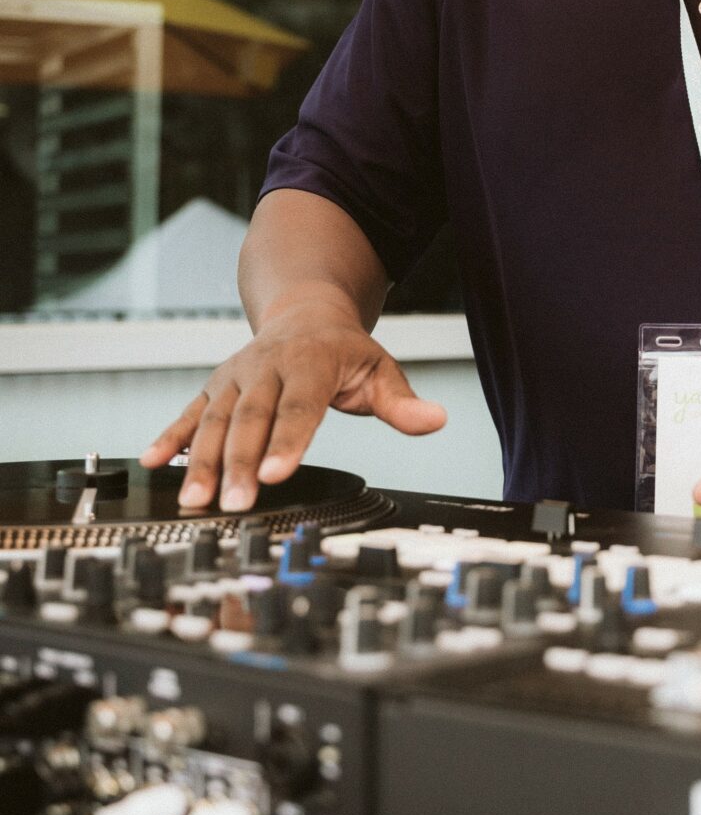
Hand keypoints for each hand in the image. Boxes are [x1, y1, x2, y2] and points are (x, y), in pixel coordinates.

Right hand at [138, 299, 445, 511]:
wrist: (304, 310)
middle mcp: (266, 367)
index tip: (276, 475)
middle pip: (252, 419)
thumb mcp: (379, 369)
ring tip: (194, 501)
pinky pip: (188, 413)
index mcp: (310, 361)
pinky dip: (168, 437)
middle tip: (234, 503)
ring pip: (214, 419)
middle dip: (239, 463)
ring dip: (199, 461)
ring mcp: (236, 377)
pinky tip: (151, 463)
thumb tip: (435, 420)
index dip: (288, 442)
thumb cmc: (344, 349)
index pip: (300, 407)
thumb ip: (402, 402)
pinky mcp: (215, 387)